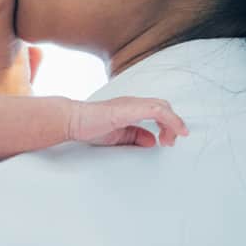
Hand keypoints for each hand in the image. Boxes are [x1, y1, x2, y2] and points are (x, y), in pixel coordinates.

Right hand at [69, 97, 189, 147]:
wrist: (72, 119)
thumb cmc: (89, 126)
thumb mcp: (118, 135)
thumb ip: (135, 136)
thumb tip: (152, 140)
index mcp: (130, 108)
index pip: (157, 110)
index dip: (169, 124)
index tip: (168, 141)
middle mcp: (132, 103)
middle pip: (163, 106)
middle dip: (173, 124)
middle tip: (170, 142)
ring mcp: (130, 104)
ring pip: (162, 106)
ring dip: (172, 123)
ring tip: (170, 140)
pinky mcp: (128, 109)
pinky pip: (155, 110)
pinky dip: (168, 120)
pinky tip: (169, 133)